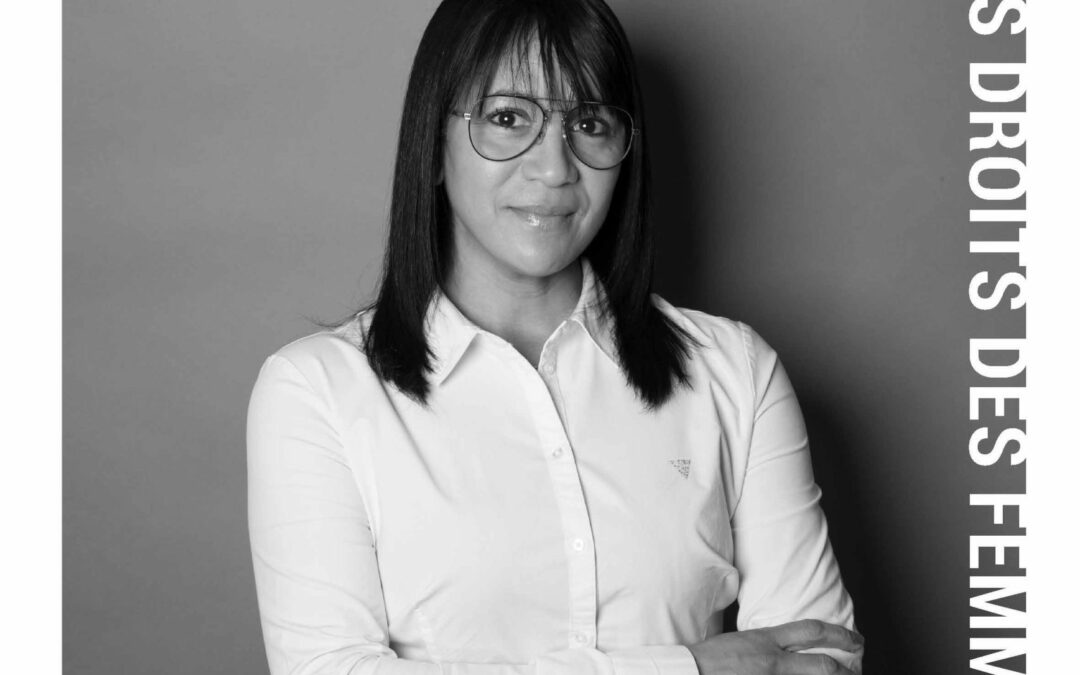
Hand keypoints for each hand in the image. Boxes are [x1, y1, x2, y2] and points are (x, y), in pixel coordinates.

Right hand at [686, 619, 863, 673]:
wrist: (690, 670)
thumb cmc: (709, 657)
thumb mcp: (740, 639)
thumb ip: (765, 642)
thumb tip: (783, 645)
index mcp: (766, 639)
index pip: (811, 631)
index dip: (839, 635)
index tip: (855, 640)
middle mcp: (773, 660)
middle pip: (822, 664)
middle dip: (846, 669)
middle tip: (858, 670)